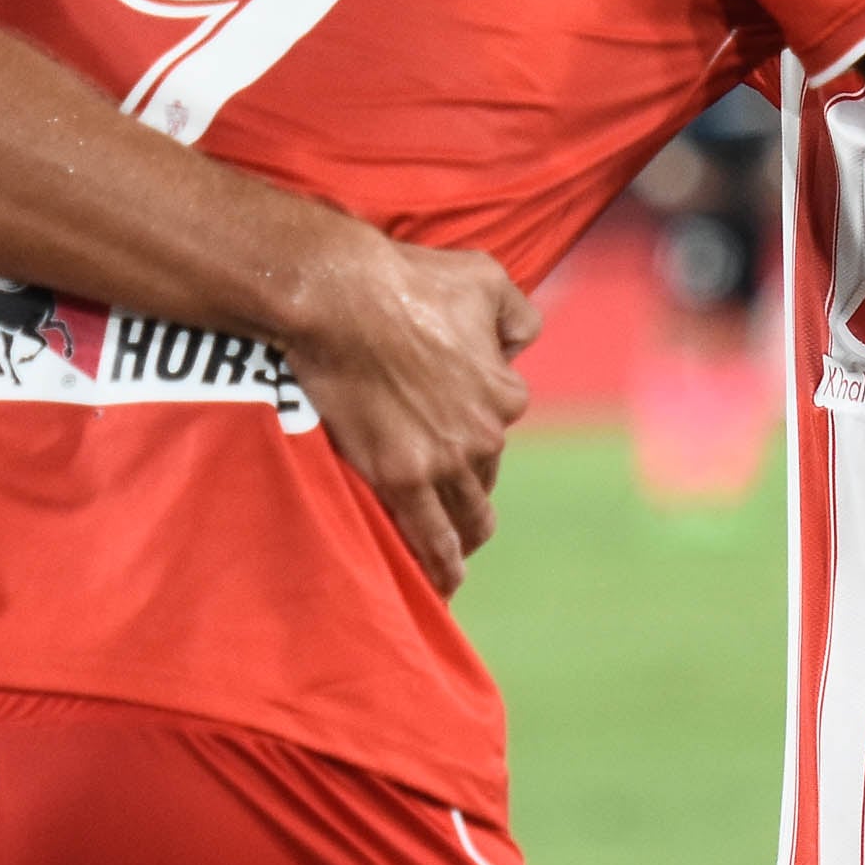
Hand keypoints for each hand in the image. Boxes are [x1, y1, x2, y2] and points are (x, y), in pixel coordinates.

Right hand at [284, 232, 541, 597]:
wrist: (344, 298)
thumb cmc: (410, 280)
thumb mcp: (488, 279)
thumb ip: (517, 315)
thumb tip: (519, 345)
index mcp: (505, 391)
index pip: (501, 421)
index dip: (475, 420)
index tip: (454, 425)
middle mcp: (484, 433)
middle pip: (484, 476)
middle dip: (472, 488)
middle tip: (457, 506)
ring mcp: (443, 461)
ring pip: (467, 515)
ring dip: (465, 537)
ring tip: (457, 558)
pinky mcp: (399, 478)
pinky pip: (429, 537)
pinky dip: (439, 564)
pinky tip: (443, 584)